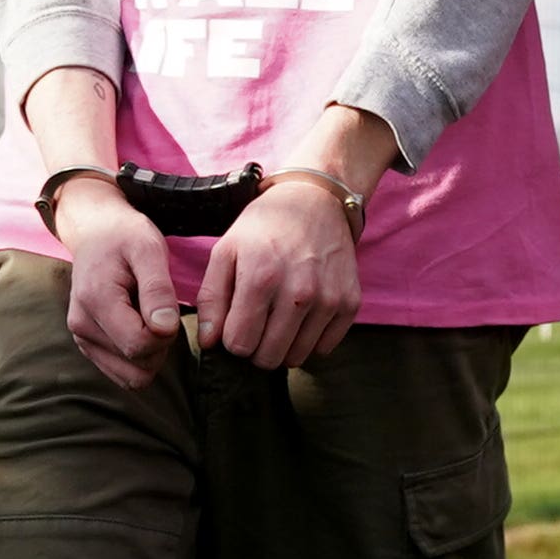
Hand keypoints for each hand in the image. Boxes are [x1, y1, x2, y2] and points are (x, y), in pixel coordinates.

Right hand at [50, 182, 177, 389]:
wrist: (96, 233)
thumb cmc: (126, 237)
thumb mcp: (149, 249)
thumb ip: (158, 289)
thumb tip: (164, 329)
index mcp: (96, 301)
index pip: (140, 345)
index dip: (166, 334)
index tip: (167, 308)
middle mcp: (81, 326)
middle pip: (139, 366)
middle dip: (161, 345)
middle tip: (158, 309)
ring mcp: (82, 339)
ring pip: (132, 377)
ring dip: (151, 353)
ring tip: (147, 316)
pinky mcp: (88, 347)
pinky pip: (124, 374)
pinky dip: (140, 357)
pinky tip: (139, 326)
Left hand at [197, 173, 363, 371]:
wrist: (315, 201)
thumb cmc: (265, 227)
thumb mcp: (226, 251)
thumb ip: (211, 299)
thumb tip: (210, 343)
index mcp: (261, 278)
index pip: (239, 344)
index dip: (233, 338)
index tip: (237, 321)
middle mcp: (299, 292)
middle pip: (268, 357)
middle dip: (256, 346)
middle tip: (258, 322)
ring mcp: (328, 299)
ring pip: (296, 357)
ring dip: (283, 345)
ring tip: (280, 316)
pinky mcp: (349, 303)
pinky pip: (324, 349)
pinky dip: (310, 340)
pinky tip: (303, 316)